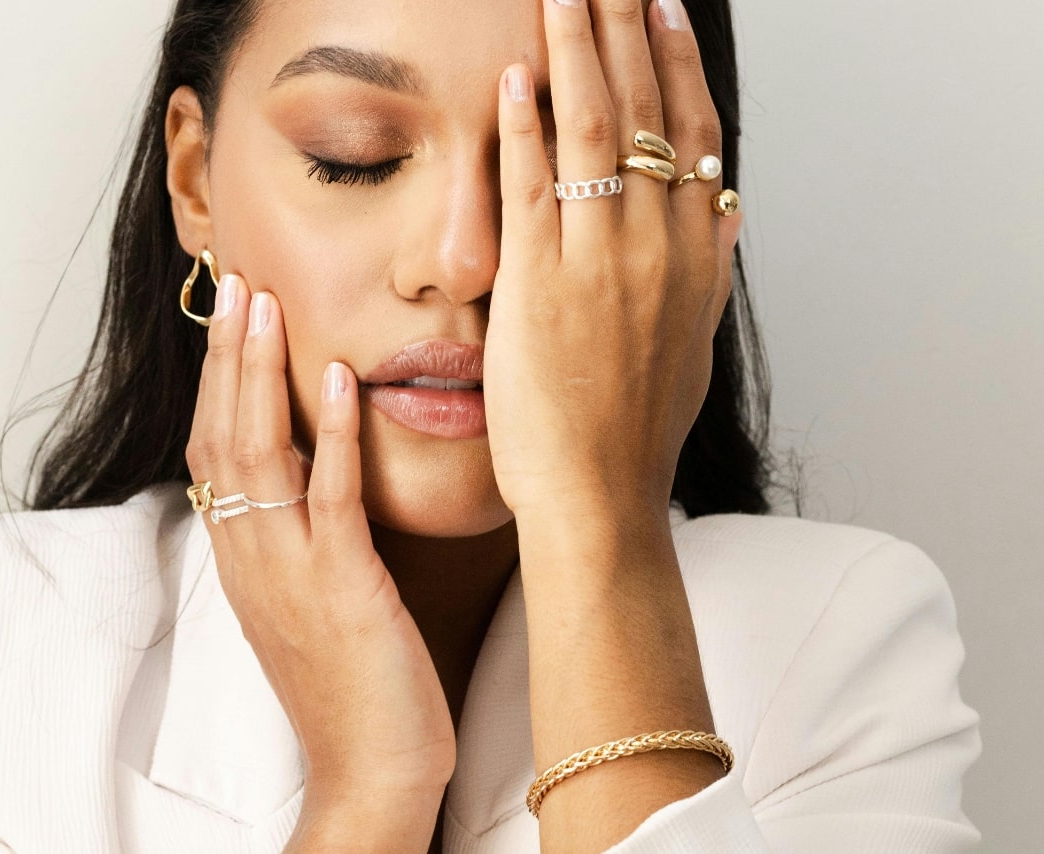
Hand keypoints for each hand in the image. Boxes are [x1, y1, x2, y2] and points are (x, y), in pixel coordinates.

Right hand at [184, 275, 453, 837]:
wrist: (372, 772)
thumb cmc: (351, 686)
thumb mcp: (308, 601)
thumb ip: (298, 536)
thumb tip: (311, 475)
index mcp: (243, 560)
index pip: (213, 452)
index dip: (217, 380)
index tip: (229, 318)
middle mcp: (251, 559)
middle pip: (222, 437)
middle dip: (226, 356)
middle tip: (235, 283)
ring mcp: (290, 573)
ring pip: (258, 454)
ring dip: (260, 374)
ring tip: (266, 305)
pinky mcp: (342, 589)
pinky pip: (329, 499)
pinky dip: (332, 435)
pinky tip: (338, 379)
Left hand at [485, 0, 742, 519]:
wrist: (599, 497)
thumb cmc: (635, 432)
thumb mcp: (693, 344)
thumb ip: (709, 271)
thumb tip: (726, 210)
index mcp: (695, 258)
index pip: (693, 134)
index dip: (676, 65)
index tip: (660, 12)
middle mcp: (657, 247)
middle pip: (647, 112)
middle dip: (626, 31)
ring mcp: (599, 261)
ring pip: (595, 130)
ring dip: (577, 50)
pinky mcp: (538, 283)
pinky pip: (533, 185)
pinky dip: (525, 126)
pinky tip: (514, 76)